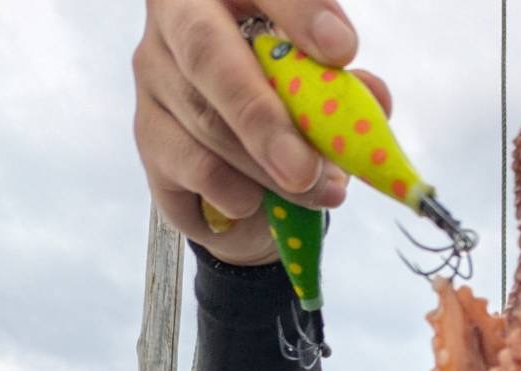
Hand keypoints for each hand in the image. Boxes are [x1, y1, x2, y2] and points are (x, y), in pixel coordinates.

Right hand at [133, 0, 391, 265]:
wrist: (243, 176)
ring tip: (319, 192)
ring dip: (266, 170)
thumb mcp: (320, 89)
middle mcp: (174, 20)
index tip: (342, 50)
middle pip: (208, 54)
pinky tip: (258, 201)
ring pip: (204, 123)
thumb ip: (343, 88)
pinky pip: (189, 169)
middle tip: (307, 167)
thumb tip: (372, 98)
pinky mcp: (148, 139)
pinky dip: (233, 192)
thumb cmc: (285, 106)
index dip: (298, 11)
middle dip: (263, 116)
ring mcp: (153, 79)